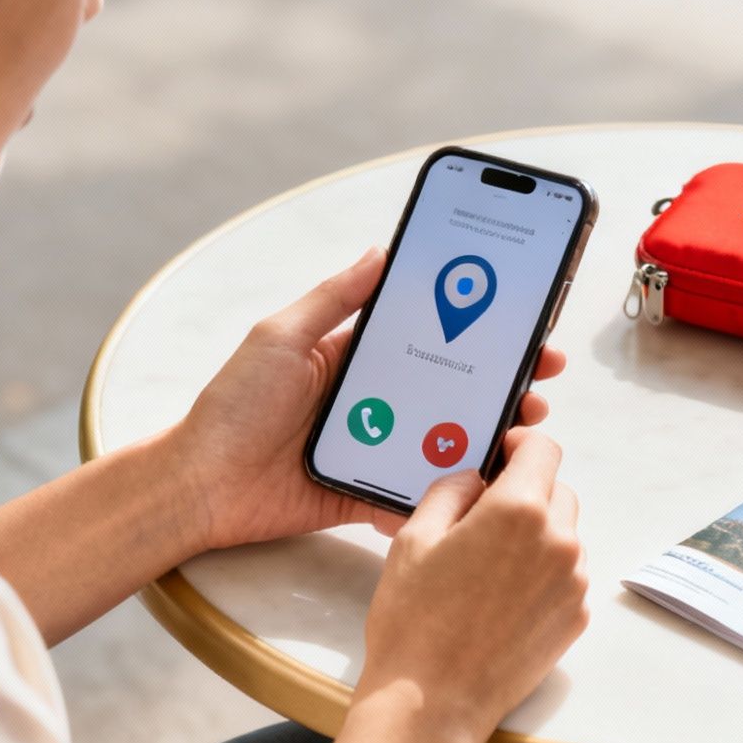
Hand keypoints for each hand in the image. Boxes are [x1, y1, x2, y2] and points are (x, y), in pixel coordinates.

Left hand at [171, 248, 566, 550]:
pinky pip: (415, 490)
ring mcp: (373, 446)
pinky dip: (448, 489)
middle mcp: (370, 399)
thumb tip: (381, 252)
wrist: (201, 485)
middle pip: (448, 386)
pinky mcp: (366, 490)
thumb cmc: (232, 406)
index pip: (427, 333)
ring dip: (487, 432)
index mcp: (353, 356)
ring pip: (443, 437)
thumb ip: (332, 299)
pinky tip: (485, 482)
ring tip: (524, 426)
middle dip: (499, 379)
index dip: (474, 326)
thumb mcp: (280, 336)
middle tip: (541, 376)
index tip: (520, 319)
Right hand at [354, 427, 587, 742]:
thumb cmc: (414, 621)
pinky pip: (565, 574)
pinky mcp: (576, 617)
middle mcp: (558, 541)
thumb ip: (450, 490)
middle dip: (524, 492)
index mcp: (517, 510)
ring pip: (563, 534)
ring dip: (534, 534)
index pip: (542, 449)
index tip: (500, 454)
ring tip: (486, 567)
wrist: (433, 704)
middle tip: (480, 517)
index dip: (519, 444)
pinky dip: (542, 573)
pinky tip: (500, 598)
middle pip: (556, 491)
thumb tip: (475, 477)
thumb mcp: (414, 538)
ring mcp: (573, 582)